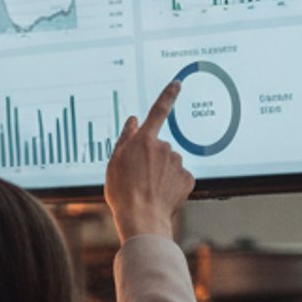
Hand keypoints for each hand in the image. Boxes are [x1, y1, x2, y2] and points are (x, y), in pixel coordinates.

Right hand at [105, 81, 194, 242]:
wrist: (142, 217)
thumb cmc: (122, 191)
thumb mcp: (114, 162)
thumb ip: (125, 138)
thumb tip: (132, 120)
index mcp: (144, 140)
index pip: (158, 111)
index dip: (168, 95)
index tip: (177, 84)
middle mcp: (164, 147)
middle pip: (159, 146)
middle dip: (151, 157)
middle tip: (137, 176)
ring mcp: (178, 163)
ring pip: (169, 162)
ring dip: (161, 171)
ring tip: (148, 188)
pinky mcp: (188, 178)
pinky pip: (179, 177)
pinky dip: (171, 183)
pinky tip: (160, 194)